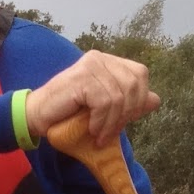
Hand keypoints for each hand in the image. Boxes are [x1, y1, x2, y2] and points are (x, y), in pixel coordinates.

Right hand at [25, 50, 160, 147]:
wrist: (37, 117)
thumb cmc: (67, 114)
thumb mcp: (104, 110)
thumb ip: (128, 103)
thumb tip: (156, 100)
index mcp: (108, 62)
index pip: (140, 74)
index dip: (138, 100)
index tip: (123, 122)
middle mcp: (100, 58)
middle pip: (135, 84)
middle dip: (127, 114)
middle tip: (110, 132)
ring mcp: (91, 65)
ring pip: (120, 96)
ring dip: (112, 122)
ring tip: (99, 135)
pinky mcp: (83, 77)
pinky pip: (105, 102)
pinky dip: (101, 121)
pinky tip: (91, 129)